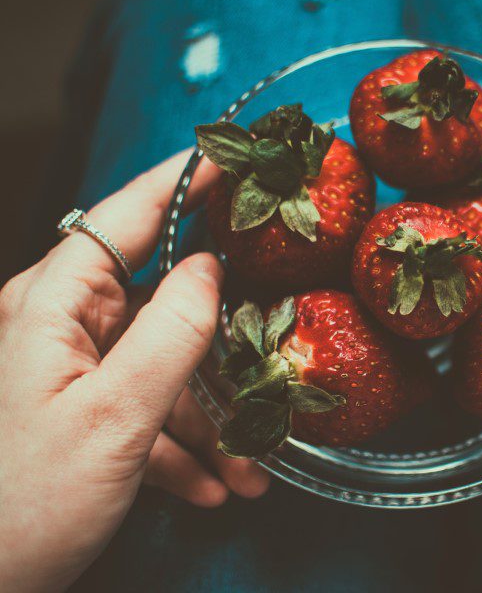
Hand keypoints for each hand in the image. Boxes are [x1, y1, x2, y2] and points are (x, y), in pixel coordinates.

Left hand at [0, 151, 269, 591]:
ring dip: (211, 417)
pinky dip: (184, 446)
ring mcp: (76, 372)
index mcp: (52, 307)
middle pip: (160, 301)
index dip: (181, 183)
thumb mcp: (114, 418)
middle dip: (221, 342)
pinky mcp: (87, 413)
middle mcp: (62, 328)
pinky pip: (150, 411)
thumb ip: (171, 336)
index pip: (123, 219)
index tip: (233, 159)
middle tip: (275, 337)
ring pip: (165, 367)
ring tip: (249, 468)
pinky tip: (212, 485)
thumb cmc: (21, 504)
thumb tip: (211, 268)